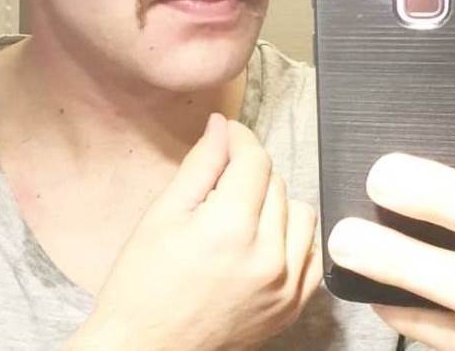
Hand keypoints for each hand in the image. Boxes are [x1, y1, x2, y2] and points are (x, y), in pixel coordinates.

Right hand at [68, 114, 321, 350]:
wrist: (146, 348)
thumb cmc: (143, 283)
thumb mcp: (163, 214)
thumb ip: (200, 165)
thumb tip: (222, 125)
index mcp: (230, 228)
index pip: (255, 161)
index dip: (240, 138)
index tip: (227, 134)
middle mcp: (268, 256)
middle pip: (276, 183)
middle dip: (249, 172)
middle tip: (218, 184)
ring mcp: (286, 285)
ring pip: (300, 212)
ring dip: (274, 203)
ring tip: (240, 214)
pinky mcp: (293, 306)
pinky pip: (311, 252)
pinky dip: (292, 238)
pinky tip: (263, 241)